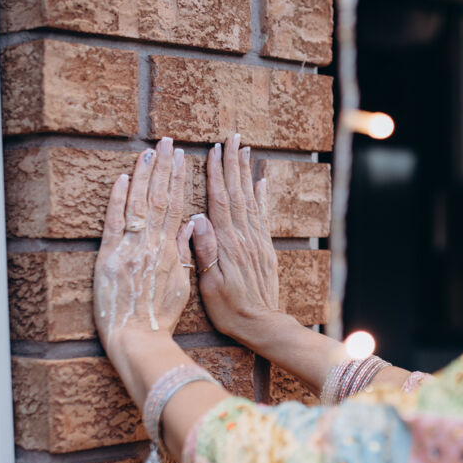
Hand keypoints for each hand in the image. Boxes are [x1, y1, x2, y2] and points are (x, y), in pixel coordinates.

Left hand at [94, 138, 194, 356]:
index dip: (178, 180)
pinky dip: (118, 199)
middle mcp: (153, 245)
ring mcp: (131, 249)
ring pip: (139, 204)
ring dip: (144, 174)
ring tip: (149, 150)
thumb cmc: (160, 318)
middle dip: (163, 167)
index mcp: (171, 251)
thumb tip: (189, 225)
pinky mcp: (109, 257)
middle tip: (167, 141)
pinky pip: (114, 222)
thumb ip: (183, 253)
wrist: (139, 339)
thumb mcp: (181, 286)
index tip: (181, 157)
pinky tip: (122, 178)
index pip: (177, 206)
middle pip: (160, 197)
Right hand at [192, 133, 280, 343]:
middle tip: (233, 138)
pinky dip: (261, 196)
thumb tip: (197, 218)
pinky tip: (261, 181)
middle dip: (234, 164)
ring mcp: (257, 241)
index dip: (216, 175)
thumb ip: (205, 251)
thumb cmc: (230, 310)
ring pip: (250, 200)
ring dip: (246, 173)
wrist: (262, 325)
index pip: (220, 201)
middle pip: (238, 193)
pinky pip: (262, 216)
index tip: (213, 151)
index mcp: (228, 244)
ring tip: (245, 150)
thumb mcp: (209, 285)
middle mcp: (244, 237)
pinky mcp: (264, 249)